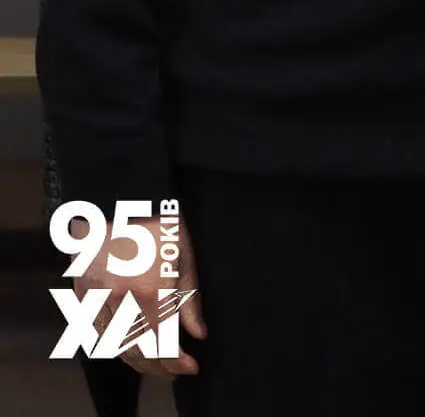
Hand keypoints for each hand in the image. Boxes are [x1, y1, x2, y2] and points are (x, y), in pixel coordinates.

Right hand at [70, 213, 204, 377]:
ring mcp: (96, 301)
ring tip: (158, 362)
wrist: (118, 199)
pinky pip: (99, 333)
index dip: (177, 362)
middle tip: (177, 370)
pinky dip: (116, 344)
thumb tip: (198, 334)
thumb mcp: (185, 256)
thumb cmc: (159, 223)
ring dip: (137, 360)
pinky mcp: (82, 297)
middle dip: (159, 367)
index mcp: (149, 290)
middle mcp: (119, 302)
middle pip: (138, 352)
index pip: (162, 344)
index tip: (192, 367)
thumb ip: (190, 300)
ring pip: (115, 347)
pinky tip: (134, 345)